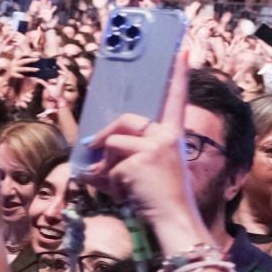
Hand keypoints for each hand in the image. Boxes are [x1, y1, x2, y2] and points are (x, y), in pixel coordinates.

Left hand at [82, 51, 204, 249]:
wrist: (173, 220)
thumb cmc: (158, 199)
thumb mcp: (143, 171)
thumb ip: (123, 158)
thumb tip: (89, 162)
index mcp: (173, 136)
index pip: (176, 100)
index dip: (178, 76)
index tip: (182, 51)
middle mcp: (166, 137)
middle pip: (125, 121)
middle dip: (104, 136)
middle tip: (92, 147)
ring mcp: (155, 147)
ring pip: (112, 144)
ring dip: (107, 167)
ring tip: (122, 186)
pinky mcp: (141, 159)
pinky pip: (110, 167)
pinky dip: (110, 183)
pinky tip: (128, 195)